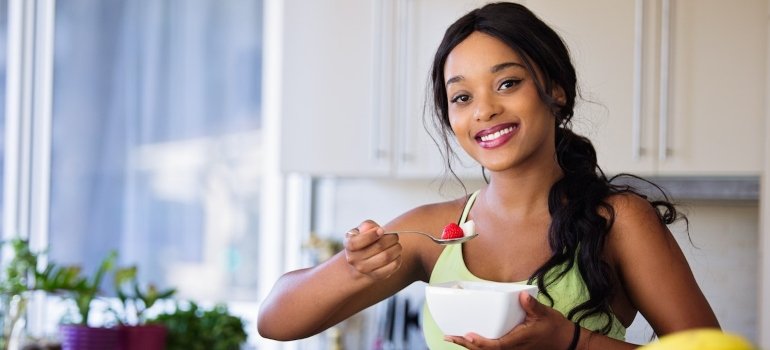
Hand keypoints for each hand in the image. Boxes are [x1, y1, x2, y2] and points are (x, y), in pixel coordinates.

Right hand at [343, 220, 401, 280]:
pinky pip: (392, 267)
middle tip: (395, 236)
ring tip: (397, 245)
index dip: (371, 235)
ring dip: (396, 248)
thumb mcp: (361, 230)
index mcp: (348, 244)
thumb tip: (375, 229)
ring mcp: (364, 269)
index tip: (381, 230)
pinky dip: (397, 259)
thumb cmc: (363, 241)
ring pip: (386, 257)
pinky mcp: (375, 276)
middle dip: (391, 238)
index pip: (356, 242)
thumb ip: (367, 226)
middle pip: (378, 247)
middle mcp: (353, 259)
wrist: (359, 262)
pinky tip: (396, 255)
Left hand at [444, 292, 574, 349]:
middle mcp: (512, 349)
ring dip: (470, 346)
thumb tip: (522, 296)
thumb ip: (532, 306)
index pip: (494, 346)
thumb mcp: (544, 315)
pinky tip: (469, 339)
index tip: (466, 336)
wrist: (565, 342)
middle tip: (449, 336)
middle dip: (466, 344)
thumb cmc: (554, 328)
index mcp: (517, 342)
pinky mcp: (511, 349)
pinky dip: (479, 345)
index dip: (479, 342)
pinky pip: (492, 349)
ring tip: (453, 337)